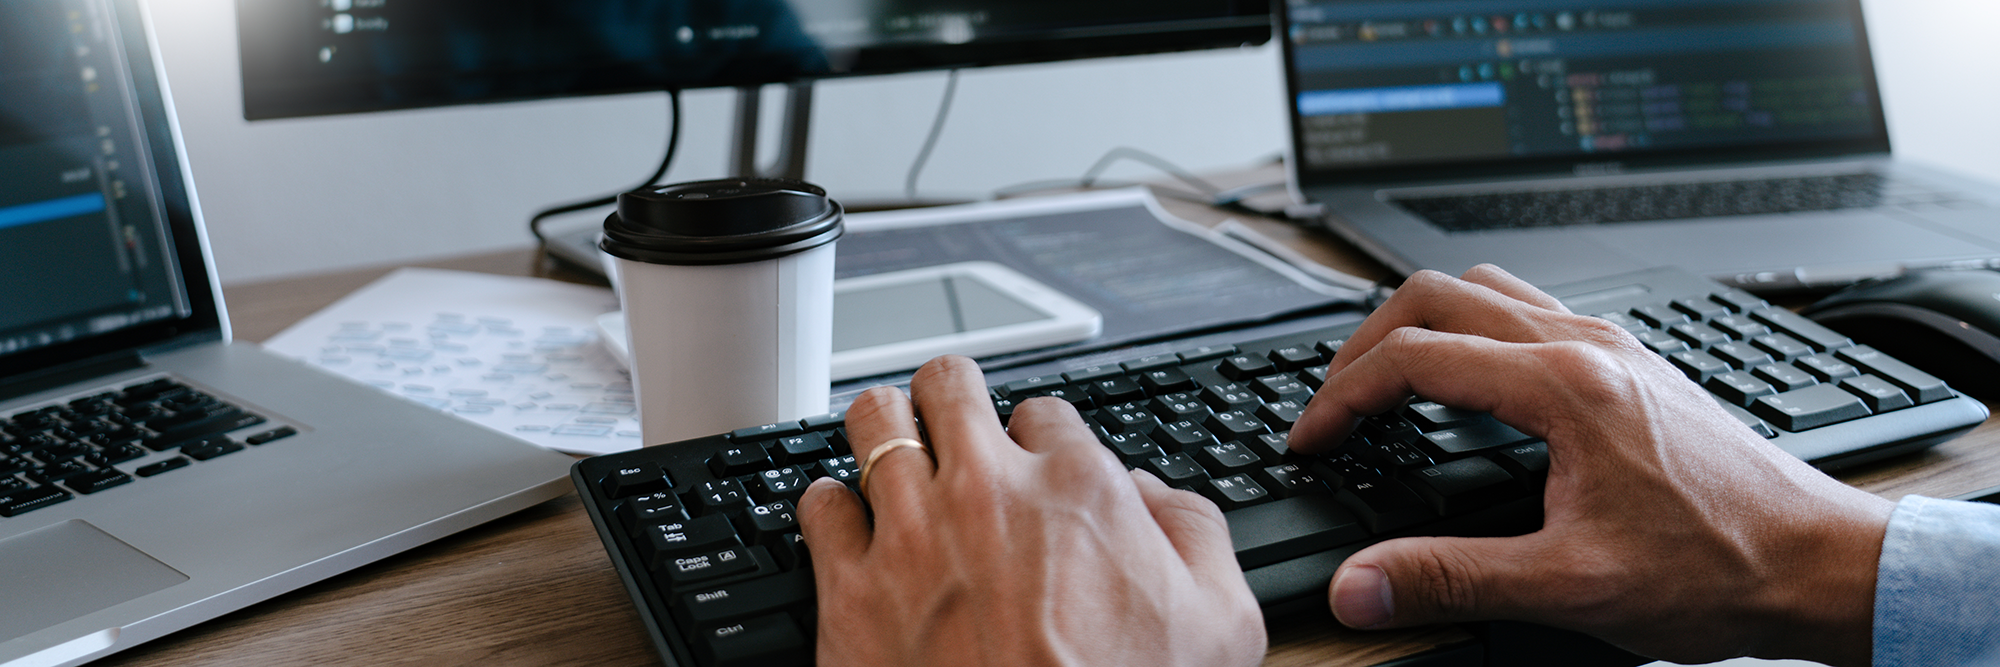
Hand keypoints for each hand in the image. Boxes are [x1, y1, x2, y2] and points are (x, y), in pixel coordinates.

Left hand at [799, 356, 1265, 665]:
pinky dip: (831, 508)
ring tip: (890, 451)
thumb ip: (1196, 534)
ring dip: (884, 430)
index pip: (1045, 411)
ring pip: (873, 421)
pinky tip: (848, 526)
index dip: (1040, 438)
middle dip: (949, 399)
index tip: (1034, 466)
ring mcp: (911, 534)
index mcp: (1077, 490)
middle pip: (947, 385)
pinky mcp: (851, 589)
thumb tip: (1153, 497)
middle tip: (950, 424)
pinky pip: (819, 505)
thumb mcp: (1222, 624)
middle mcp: (988, 493)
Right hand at [1288, 266, 1894, 665]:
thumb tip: (1361, 586)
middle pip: (1439, 295)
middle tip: (1333, 399)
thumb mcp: (1570, 586)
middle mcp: (1587, 348)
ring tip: (1387, 378)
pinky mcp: (1631, 366)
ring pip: (1488, 290)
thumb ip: (1452, 580)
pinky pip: (1531, 313)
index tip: (1313, 438)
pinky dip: (1476, 332)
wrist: (1817, 565)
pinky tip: (1474, 388)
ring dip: (1423, 323)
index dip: (1343, 397)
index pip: (1416, 358)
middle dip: (1367, 342)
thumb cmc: (1718, 568)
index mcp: (1564, 386)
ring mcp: (1613, 349)